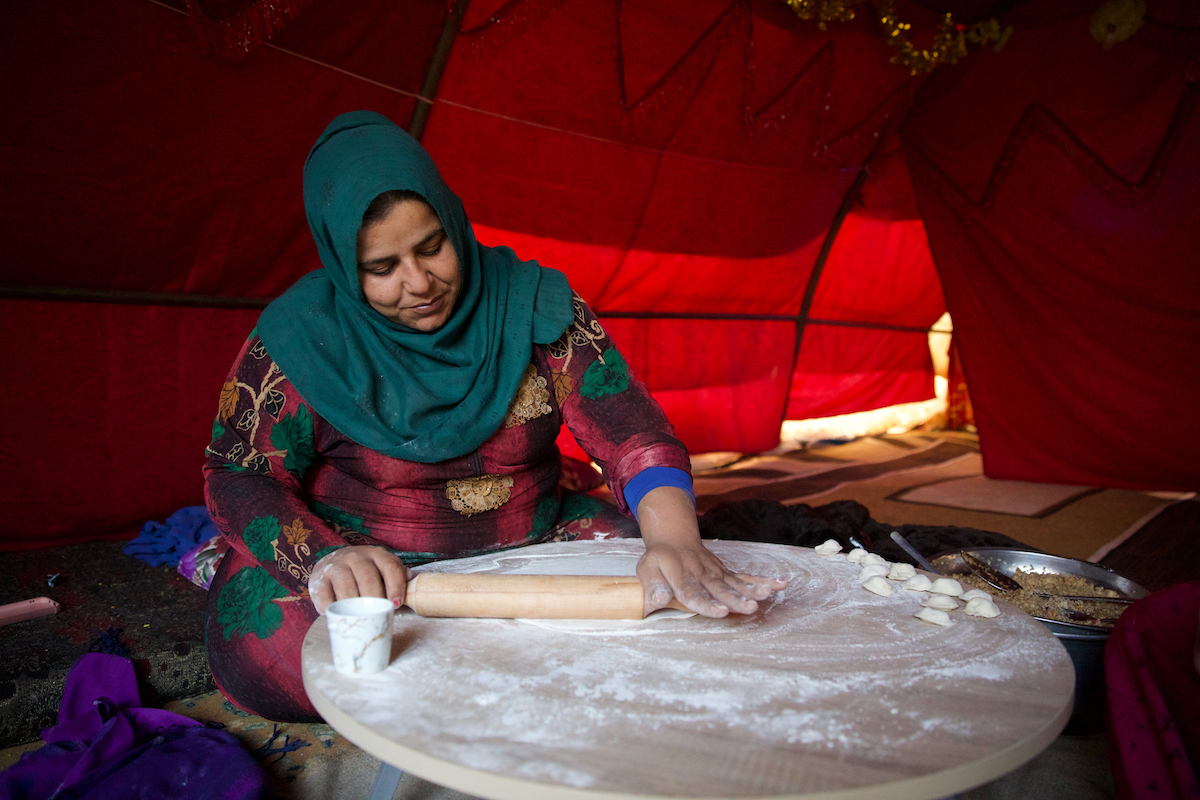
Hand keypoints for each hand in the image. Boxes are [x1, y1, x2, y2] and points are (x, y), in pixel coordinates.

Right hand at [308, 545, 407, 614]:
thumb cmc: (363, 571)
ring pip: (347, 587)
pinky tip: (337, 614)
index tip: (396, 604)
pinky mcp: (319, 578)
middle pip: (368, 578)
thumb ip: (396, 574)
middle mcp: (356, 556)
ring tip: (360, 617)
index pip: (390, 567)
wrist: (331, 563)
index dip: (396, 586)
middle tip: (378, 614)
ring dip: (354, 605)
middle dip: (375, 599)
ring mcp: (336, 566)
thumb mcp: (381, 567)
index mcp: (376, 554)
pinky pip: (324, 595)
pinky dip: (331, 607)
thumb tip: (410, 579)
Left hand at [634, 486, 786, 617]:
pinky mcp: (726, 572)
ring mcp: (717, 573)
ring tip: (768, 595)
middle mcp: (703, 575)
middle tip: (751, 606)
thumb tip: (658, 601)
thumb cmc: (660, 559)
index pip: (694, 593)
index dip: (708, 604)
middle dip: (736, 599)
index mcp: (682, 577)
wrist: (675, 538)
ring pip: (736, 583)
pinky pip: (746, 576)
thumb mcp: (647, 569)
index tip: (722, 611)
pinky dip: (763, 580)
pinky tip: (781, 584)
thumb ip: (652, 586)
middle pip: (721, 590)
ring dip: (753, 589)